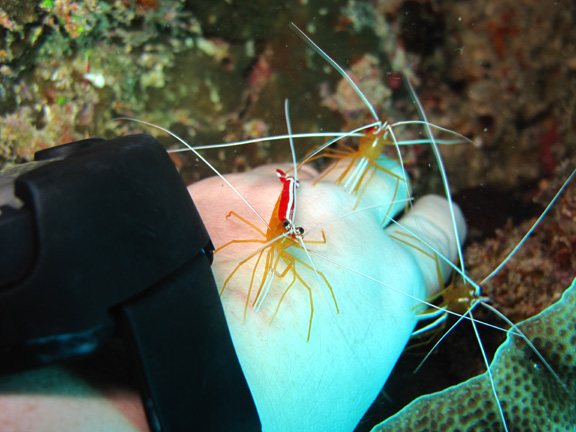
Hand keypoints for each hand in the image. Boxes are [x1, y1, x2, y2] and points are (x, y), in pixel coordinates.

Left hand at [189, 157, 465, 430]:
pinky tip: (232, 240)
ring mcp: (288, 197)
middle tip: (347, 219)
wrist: (184, 372)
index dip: (431, 220)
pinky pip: (262, 179)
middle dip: (375, 193)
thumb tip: (363, 277)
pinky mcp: (233, 185)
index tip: (421, 216)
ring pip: (318, 171)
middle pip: (384, 175)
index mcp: (390, 280)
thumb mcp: (354, 363)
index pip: (438, 224)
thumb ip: (371, 306)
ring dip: (308, 198)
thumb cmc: (274, 400)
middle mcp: (348, 223)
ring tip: (275, 240)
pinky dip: (257, 202)